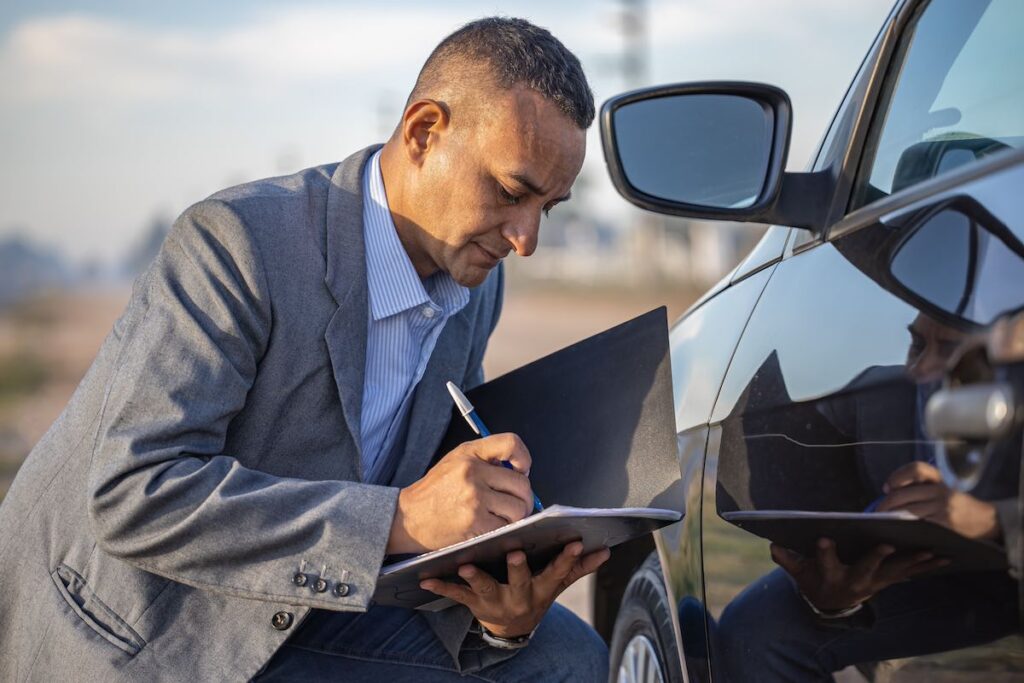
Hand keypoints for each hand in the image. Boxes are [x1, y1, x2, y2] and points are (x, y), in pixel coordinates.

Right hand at [387, 433, 534, 553]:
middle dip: (524, 498)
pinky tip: (491, 528)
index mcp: (469, 453)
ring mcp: (474, 498)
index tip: (522, 470)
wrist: (407, 518)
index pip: (511, 444)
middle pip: (522, 484)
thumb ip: (485, 460)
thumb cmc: (433, 492)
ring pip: (518, 509)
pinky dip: (503, 530)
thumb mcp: (455, 462)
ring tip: (503, 518)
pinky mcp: (474, 522)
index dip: (524, 458)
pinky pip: (505, 527)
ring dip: (516, 517)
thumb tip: (519, 473)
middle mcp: (473, 472)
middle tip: (516, 504)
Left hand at [420, 542, 610, 637]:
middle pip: (521, 581)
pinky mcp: (473, 602)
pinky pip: (455, 595)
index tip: (575, 542)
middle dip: (519, 568)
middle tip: (516, 552)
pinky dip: (440, 586)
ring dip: (476, 577)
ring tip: (465, 565)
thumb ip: (578, 568)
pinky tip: (425, 579)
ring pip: (486, 588)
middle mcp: (519, 597)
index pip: (558, 572)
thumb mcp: (556, 584)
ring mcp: (495, 601)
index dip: (567, 559)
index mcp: (541, 588)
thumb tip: (605, 551)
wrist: (509, 627)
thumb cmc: (533, 594)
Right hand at [771, 538, 946, 611]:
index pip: (825, 563)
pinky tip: (943, 556)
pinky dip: (926, 565)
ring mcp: (875, 583)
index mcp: (831, 576)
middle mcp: (855, 582)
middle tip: (886, 544)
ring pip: (895, 571)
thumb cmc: (814, 580)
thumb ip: (787, 559)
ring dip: (913, 561)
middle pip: (866, 569)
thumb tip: (772, 545)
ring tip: (930, 549)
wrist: (833, 604)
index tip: (823, 539)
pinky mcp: (889, 581)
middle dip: (876, 558)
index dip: (824, 553)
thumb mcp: (798, 573)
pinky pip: (910, 573)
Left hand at [877, 462, 999, 539]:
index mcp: (938, 480)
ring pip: (909, 510)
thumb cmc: (958, 505)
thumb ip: (921, 490)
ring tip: (884, 522)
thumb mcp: (943, 490)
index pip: (916, 469)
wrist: (987, 520)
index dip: (898, 476)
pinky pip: (920, 524)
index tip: (888, 487)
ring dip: (893, 516)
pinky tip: (900, 530)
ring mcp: (943, 507)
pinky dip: (907, 526)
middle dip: (887, 503)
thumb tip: (891, 495)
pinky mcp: (945, 522)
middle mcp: (940, 490)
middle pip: (905, 493)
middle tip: (878, 511)